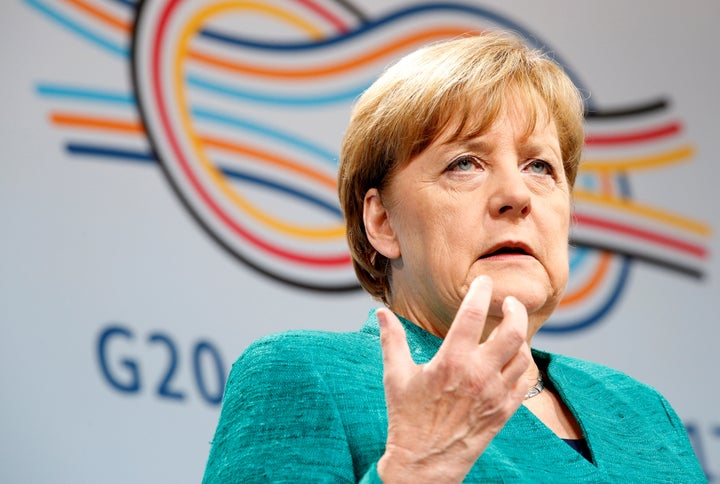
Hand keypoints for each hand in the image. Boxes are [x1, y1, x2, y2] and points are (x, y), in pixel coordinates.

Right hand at [376, 276, 530, 482]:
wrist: (424, 465)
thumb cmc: (407, 419)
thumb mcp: (396, 376)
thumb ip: (391, 339)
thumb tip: (380, 312)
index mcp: (451, 362)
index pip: (472, 314)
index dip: (480, 291)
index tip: (482, 281)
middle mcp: (478, 375)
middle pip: (512, 331)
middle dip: (515, 309)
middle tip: (509, 302)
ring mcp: (495, 394)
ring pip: (523, 355)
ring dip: (520, 336)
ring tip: (510, 329)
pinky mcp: (504, 411)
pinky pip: (524, 381)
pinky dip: (523, 364)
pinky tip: (513, 358)